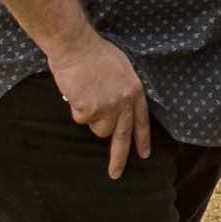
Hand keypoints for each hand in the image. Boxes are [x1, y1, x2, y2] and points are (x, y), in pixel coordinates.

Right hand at [50, 32, 152, 178]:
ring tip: (86, 94)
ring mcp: (107, 107)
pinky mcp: (89, 110)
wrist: (77, 46)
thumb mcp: (121, 69)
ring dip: (90, 117)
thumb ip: (122, 91)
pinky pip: (80, 119)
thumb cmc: (95, 54)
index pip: (141, 120)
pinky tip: (76, 92)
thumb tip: (116, 109)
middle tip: (116, 175)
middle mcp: (124, 102)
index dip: (142, 138)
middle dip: (118, 158)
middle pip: (121, 136)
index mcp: (135, 90)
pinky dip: (76, 109)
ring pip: (97, 128)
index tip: (144, 155)